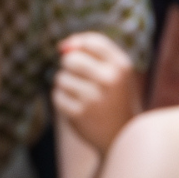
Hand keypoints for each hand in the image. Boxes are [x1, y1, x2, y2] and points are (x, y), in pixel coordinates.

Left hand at [52, 31, 141, 152]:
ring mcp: (95, 97)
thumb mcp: (114, 72)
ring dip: (65, 85)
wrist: (121, 136)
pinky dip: (62, 100)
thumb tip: (62, 46)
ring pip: (61, 78)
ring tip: (80, 95)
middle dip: (69, 66)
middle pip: (71, 59)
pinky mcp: (80, 114)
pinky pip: (57, 96)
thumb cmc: (114, 98)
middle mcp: (110, 79)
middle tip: (79, 78)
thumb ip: (92, 53)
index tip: (77, 54)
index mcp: (121, 66)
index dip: (78, 45)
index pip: (91, 42)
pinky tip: (76, 107)